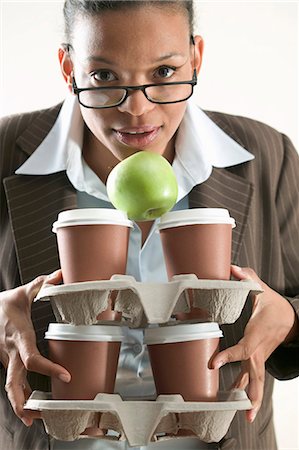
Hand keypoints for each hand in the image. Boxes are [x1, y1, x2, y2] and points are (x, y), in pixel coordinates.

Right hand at [0, 270, 70, 426]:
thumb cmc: (4, 303)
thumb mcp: (23, 292)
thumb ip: (43, 284)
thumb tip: (61, 275)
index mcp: (19, 336)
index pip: (32, 358)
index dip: (48, 368)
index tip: (66, 375)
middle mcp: (11, 352)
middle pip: (13, 381)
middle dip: (22, 401)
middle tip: (37, 417)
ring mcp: (7, 359)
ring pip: (11, 385)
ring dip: (21, 404)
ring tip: (36, 420)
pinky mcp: (7, 361)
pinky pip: (13, 381)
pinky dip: (20, 397)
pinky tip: (31, 409)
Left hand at [211, 265, 298, 422]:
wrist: (291, 318)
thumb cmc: (273, 304)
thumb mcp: (261, 288)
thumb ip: (246, 278)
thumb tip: (231, 268)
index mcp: (256, 334)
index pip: (242, 348)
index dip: (228, 356)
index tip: (213, 364)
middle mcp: (259, 349)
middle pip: (255, 373)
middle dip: (250, 391)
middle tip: (244, 409)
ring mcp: (260, 357)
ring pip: (257, 380)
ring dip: (253, 398)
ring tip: (247, 416)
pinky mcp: (259, 359)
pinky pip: (254, 377)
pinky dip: (250, 391)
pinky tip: (243, 404)